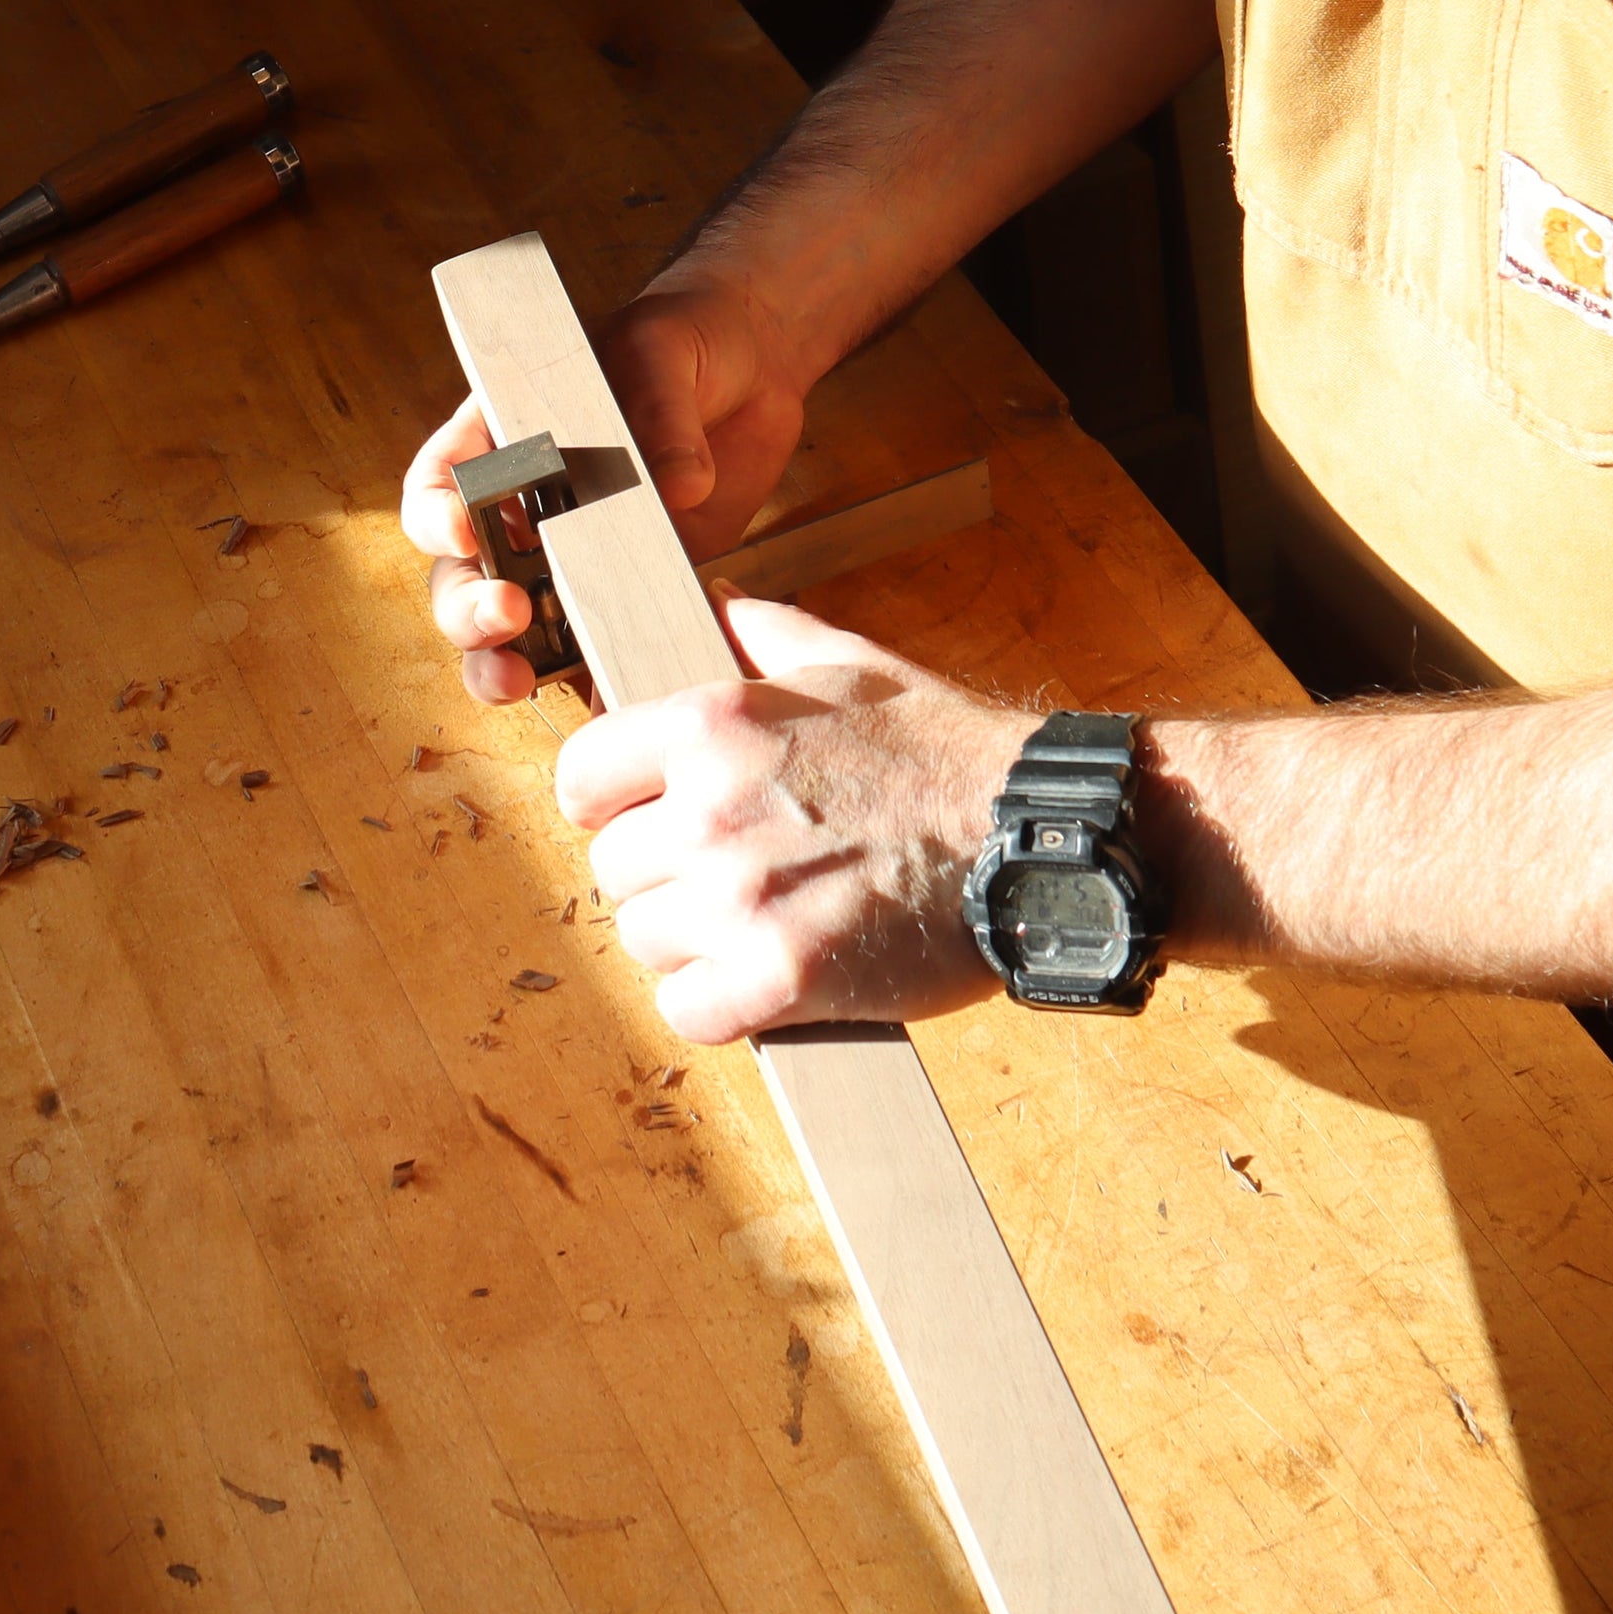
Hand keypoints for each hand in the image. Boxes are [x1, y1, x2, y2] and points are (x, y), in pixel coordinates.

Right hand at [397, 268, 815, 704]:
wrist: (751, 367)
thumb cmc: (683, 339)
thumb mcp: (663, 352)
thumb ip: (660, 414)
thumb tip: (680, 485)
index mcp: (503, 435)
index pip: (440, 481)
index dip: (435, 513)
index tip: (463, 531)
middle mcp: (522, 505)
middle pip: (460, 573)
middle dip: (466, 607)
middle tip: (506, 616)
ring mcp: (572, 557)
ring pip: (510, 629)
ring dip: (501, 662)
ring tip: (521, 680)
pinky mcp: (626, 593)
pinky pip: (594, 649)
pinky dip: (593, 682)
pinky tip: (603, 703)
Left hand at [558, 599, 1038, 1041]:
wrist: (1034, 835)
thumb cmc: (944, 749)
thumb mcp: (850, 663)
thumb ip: (765, 633)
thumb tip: (716, 603)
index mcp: (714, 723)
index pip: (578, 774)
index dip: (601, 800)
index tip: (630, 815)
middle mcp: (711, 808)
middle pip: (611, 867)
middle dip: (658, 873)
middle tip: (722, 874)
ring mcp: (742, 898)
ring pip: (644, 939)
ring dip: (690, 941)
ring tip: (755, 920)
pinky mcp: (781, 978)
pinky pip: (687, 1010)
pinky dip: (717, 1004)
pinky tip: (762, 979)